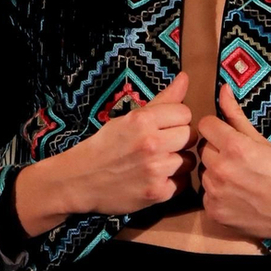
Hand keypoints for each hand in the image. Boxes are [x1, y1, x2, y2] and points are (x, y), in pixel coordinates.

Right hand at [13, 71, 193, 234]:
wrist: (80, 180)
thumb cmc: (105, 146)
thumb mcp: (128, 118)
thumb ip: (162, 100)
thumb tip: (186, 77)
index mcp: (143, 120)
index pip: (185, 113)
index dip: (175, 120)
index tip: (163, 127)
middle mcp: (152, 144)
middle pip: (190, 136)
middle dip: (178, 139)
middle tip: (161, 145)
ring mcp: (156, 170)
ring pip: (189, 160)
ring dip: (177, 161)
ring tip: (158, 162)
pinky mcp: (158, 192)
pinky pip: (182, 183)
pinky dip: (172, 182)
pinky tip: (155, 178)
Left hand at [196, 84, 270, 248]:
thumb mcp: (263, 141)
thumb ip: (236, 116)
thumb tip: (223, 88)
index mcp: (234, 147)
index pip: (205, 125)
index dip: (217, 128)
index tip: (228, 135)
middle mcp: (221, 169)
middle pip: (204, 149)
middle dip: (217, 151)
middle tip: (239, 160)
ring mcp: (215, 193)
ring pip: (204, 173)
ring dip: (216, 173)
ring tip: (239, 180)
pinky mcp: (214, 212)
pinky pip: (207, 196)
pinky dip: (218, 195)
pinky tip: (237, 197)